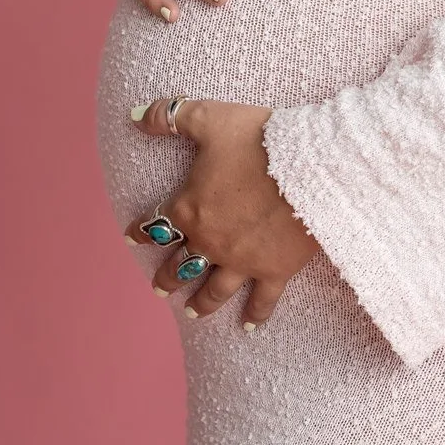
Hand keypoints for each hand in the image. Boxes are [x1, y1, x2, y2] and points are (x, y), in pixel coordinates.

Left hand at [125, 97, 321, 326]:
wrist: (311, 165)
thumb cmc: (259, 139)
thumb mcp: (211, 119)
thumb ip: (170, 117)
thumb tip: (134, 117)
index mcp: (190, 208)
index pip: (154, 224)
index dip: (140, 231)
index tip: (133, 236)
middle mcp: (209, 242)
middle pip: (180, 264)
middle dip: (167, 277)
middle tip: (159, 288)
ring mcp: (241, 261)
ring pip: (214, 289)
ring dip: (200, 302)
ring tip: (191, 312)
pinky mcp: (274, 270)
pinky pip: (262, 300)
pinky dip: (255, 315)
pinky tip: (249, 327)